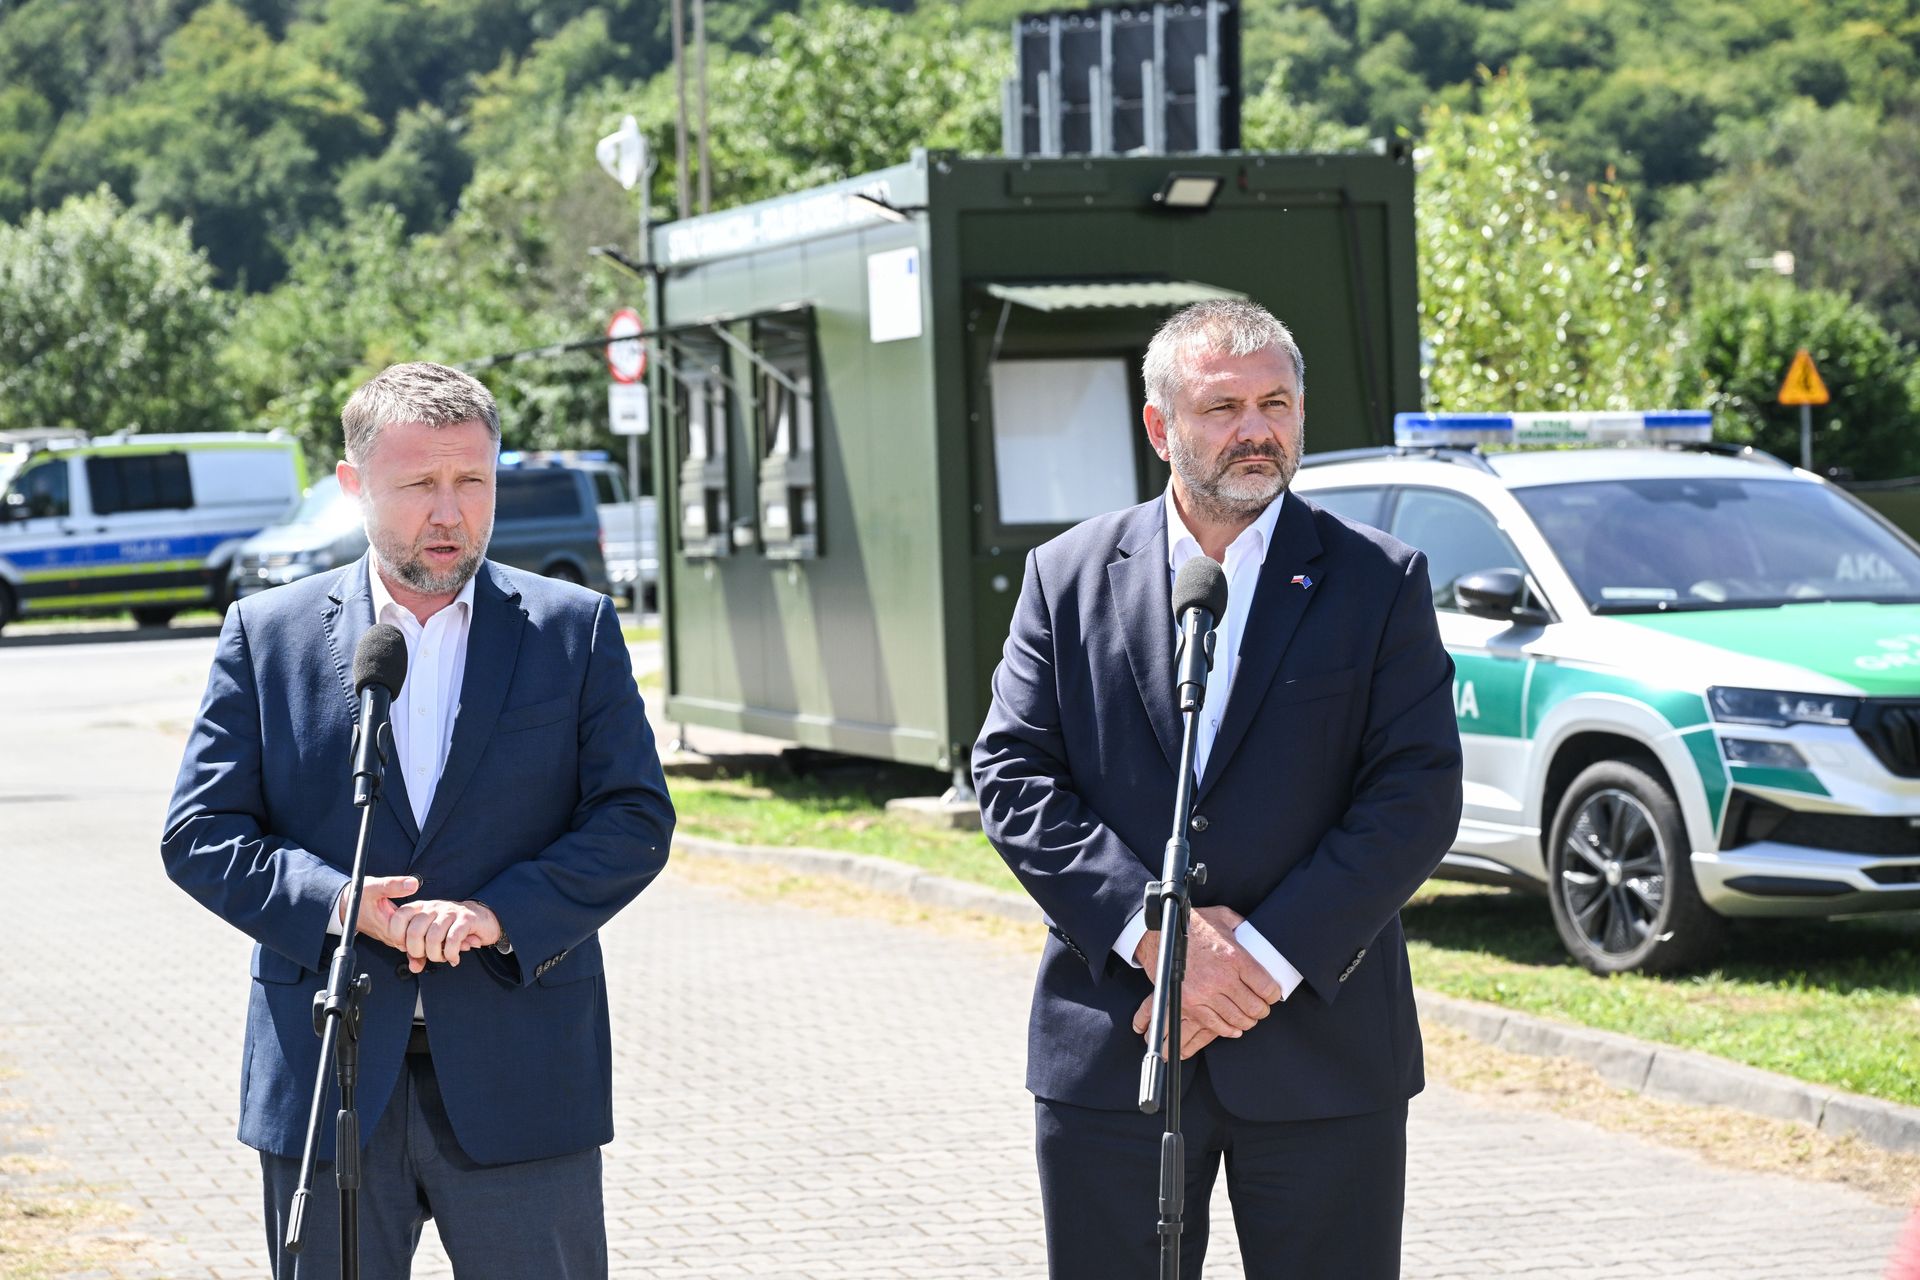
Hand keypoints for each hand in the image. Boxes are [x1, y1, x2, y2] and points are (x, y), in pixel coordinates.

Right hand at [343, 875, 420, 948]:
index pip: (410, 935)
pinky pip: (408, 937)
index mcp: (386, 928)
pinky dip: (415, 928)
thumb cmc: (357, 897)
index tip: (418, 905)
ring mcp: (391, 937)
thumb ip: (392, 885)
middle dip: (422, 924)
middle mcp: (389, 937)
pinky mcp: (393, 935)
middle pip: (415, 939)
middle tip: (423, 908)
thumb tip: (414, 884)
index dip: (417, 920)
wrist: (346, 905)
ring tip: (419, 912)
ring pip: (413, 939)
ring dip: (419, 926)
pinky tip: (416, 917)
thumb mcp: (373, 887)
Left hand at [388, 898, 502, 971]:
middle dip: (418, 952)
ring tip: (442, 958)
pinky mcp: (466, 919)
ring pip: (433, 937)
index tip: (405, 948)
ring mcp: (450, 912)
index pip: (399, 917)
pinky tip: (454, 958)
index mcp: (421, 908)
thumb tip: (414, 967)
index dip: (398, 936)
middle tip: (426, 956)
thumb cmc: (452, 930)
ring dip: (436, 955)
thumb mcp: (431, 939)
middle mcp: (433, 907)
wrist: (482, 919)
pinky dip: (451, 954)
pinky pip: (453, 939)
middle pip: (415, 932)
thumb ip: (419, 953)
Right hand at [1132, 906, 1283, 1059]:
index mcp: (1234, 957)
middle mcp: (1221, 978)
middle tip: (1262, 1007)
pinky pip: (1215, 1026)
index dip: (1274, 995)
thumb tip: (1256, 935)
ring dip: (1247, 1021)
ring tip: (1248, 1016)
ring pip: (1237, 1020)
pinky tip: (1234, 1026)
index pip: (1267, 988)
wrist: (1157, 935)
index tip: (1273, 995)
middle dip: (1262, 1010)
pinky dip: (1228, 1030)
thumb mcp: (1222, 917)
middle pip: (1254, 1007)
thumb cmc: (1191, 925)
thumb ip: (1242, 926)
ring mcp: (1204, 994)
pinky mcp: (1189, 1005)